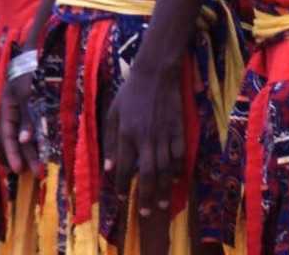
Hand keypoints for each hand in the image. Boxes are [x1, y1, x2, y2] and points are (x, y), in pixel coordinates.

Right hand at [0, 69, 40, 174]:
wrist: (37, 54)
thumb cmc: (29, 72)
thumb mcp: (27, 93)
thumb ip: (26, 117)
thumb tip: (23, 141)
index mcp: (5, 109)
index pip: (5, 137)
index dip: (11, 154)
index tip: (18, 171)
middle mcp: (12, 114)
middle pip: (12, 141)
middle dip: (23, 158)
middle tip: (37, 174)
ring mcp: (22, 113)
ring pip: (23, 139)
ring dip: (30, 154)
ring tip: (40, 169)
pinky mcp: (34, 112)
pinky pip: (33, 131)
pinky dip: (36, 144)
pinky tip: (44, 153)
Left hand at [103, 63, 183, 218]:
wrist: (155, 75)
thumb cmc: (130, 94)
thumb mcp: (113, 114)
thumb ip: (110, 141)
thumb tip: (108, 168)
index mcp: (126, 134)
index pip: (124, 168)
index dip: (122, 185)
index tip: (122, 197)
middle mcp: (146, 139)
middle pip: (147, 174)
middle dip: (146, 196)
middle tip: (146, 212)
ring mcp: (164, 136)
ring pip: (165, 169)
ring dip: (163, 189)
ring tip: (162, 205)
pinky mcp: (178, 131)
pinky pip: (179, 156)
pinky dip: (177, 170)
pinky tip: (174, 181)